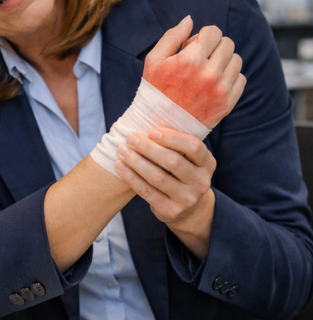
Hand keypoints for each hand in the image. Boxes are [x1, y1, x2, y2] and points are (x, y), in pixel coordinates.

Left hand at [115, 128, 215, 258]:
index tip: (152, 131)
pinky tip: (120, 166)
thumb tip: (147, 117)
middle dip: (149, 148)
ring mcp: (188, 199)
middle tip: (131, 138)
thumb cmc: (181, 171)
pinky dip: (131, 178)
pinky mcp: (171, 211)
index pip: (194, 147)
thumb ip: (175, 142)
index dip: (172, 138)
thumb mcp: (187, 157)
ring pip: (158, 178)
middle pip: (173, 162)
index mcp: (207, 163)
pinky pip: (147, 192)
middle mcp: (201, 182)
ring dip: (136, 162)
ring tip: (122, 150)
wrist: (187, 207)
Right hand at [143, 16, 245, 128]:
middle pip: (227, 43)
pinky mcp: (228, 103)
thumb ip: (172, 36)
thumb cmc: (156, 89)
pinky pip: (241, 79)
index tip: (193, 46)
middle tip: (200, 58)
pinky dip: (230, 77)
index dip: (203, 36)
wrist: (161, 125)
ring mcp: (221, 89)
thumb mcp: (154, 60)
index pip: (213, 32)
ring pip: (236, 60)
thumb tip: (190, 19)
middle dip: (214, 46)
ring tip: (207, 71)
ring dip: (223, 61)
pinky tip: (213, 83)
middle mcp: (209, 74)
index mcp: (191, 60)